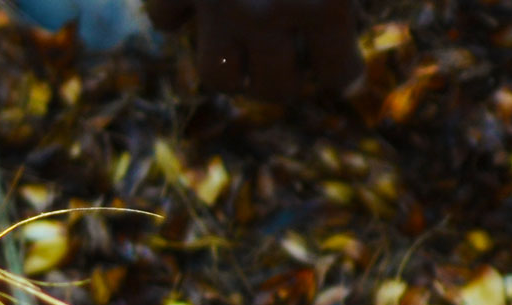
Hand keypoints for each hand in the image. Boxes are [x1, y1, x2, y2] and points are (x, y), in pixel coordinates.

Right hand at [145, 0, 362, 99]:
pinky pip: (164, 19)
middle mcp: (267, 15)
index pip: (338, 73)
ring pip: (217, 74)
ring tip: (242, 54)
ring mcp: (215, 4)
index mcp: (325, 5)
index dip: (342, 74)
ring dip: (231, 68)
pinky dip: (175, 16)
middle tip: (289, 66)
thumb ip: (342, 0)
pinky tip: (192, 5)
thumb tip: (347, 15)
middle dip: (285, 82)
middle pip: (276, 89)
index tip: (341, 76)